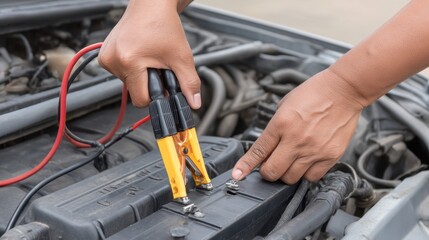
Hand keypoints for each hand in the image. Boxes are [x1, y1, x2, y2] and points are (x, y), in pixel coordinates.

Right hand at [98, 0, 200, 108]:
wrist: (152, 4)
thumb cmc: (164, 25)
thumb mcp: (181, 57)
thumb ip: (189, 83)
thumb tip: (194, 103)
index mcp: (128, 62)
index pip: (140, 99)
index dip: (156, 96)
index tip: (164, 86)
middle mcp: (113, 60)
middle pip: (134, 90)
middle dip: (148, 83)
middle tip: (158, 66)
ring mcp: (106, 57)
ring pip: (127, 82)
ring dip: (140, 75)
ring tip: (149, 57)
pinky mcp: (104, 54)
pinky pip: (120, 73)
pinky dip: (131, 68)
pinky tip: (139, 54)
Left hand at [232, 69, 362, 183]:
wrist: (343, 90)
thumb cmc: (314, 93)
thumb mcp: (285, 105)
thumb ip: (275, 127)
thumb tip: (267, 148)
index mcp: (281, 124)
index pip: (258, 152)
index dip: (245, 166)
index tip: (238, 174)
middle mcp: (295, 140)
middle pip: (272, 172)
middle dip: (267, 171)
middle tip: (270, 165)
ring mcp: (313, 150)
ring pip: (291, 178)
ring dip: (286, 173)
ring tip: (291, 161)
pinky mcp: (329, 156)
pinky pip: (312, 177)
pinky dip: (306, 174)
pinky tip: (306, 162)